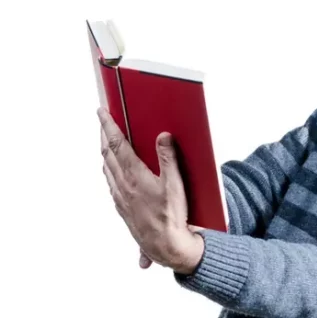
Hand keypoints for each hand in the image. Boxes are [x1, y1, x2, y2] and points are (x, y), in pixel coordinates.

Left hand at [98, 107, 204, 273]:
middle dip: (104, 134)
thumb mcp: (175, 184)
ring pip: (106, 168)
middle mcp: (122, 185)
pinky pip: (110, 181)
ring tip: (107, 140)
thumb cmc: (172, 216)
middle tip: (103, 120)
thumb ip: (168, 158)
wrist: (165, 245)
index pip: (117, 144)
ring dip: (105, 150)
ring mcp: (120, 197)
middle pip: (107, 153)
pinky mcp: (122, 206)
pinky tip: (113, 169)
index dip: (108, 125)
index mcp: (134, 175)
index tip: (101, 111)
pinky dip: (108, 168)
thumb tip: (163, 135)